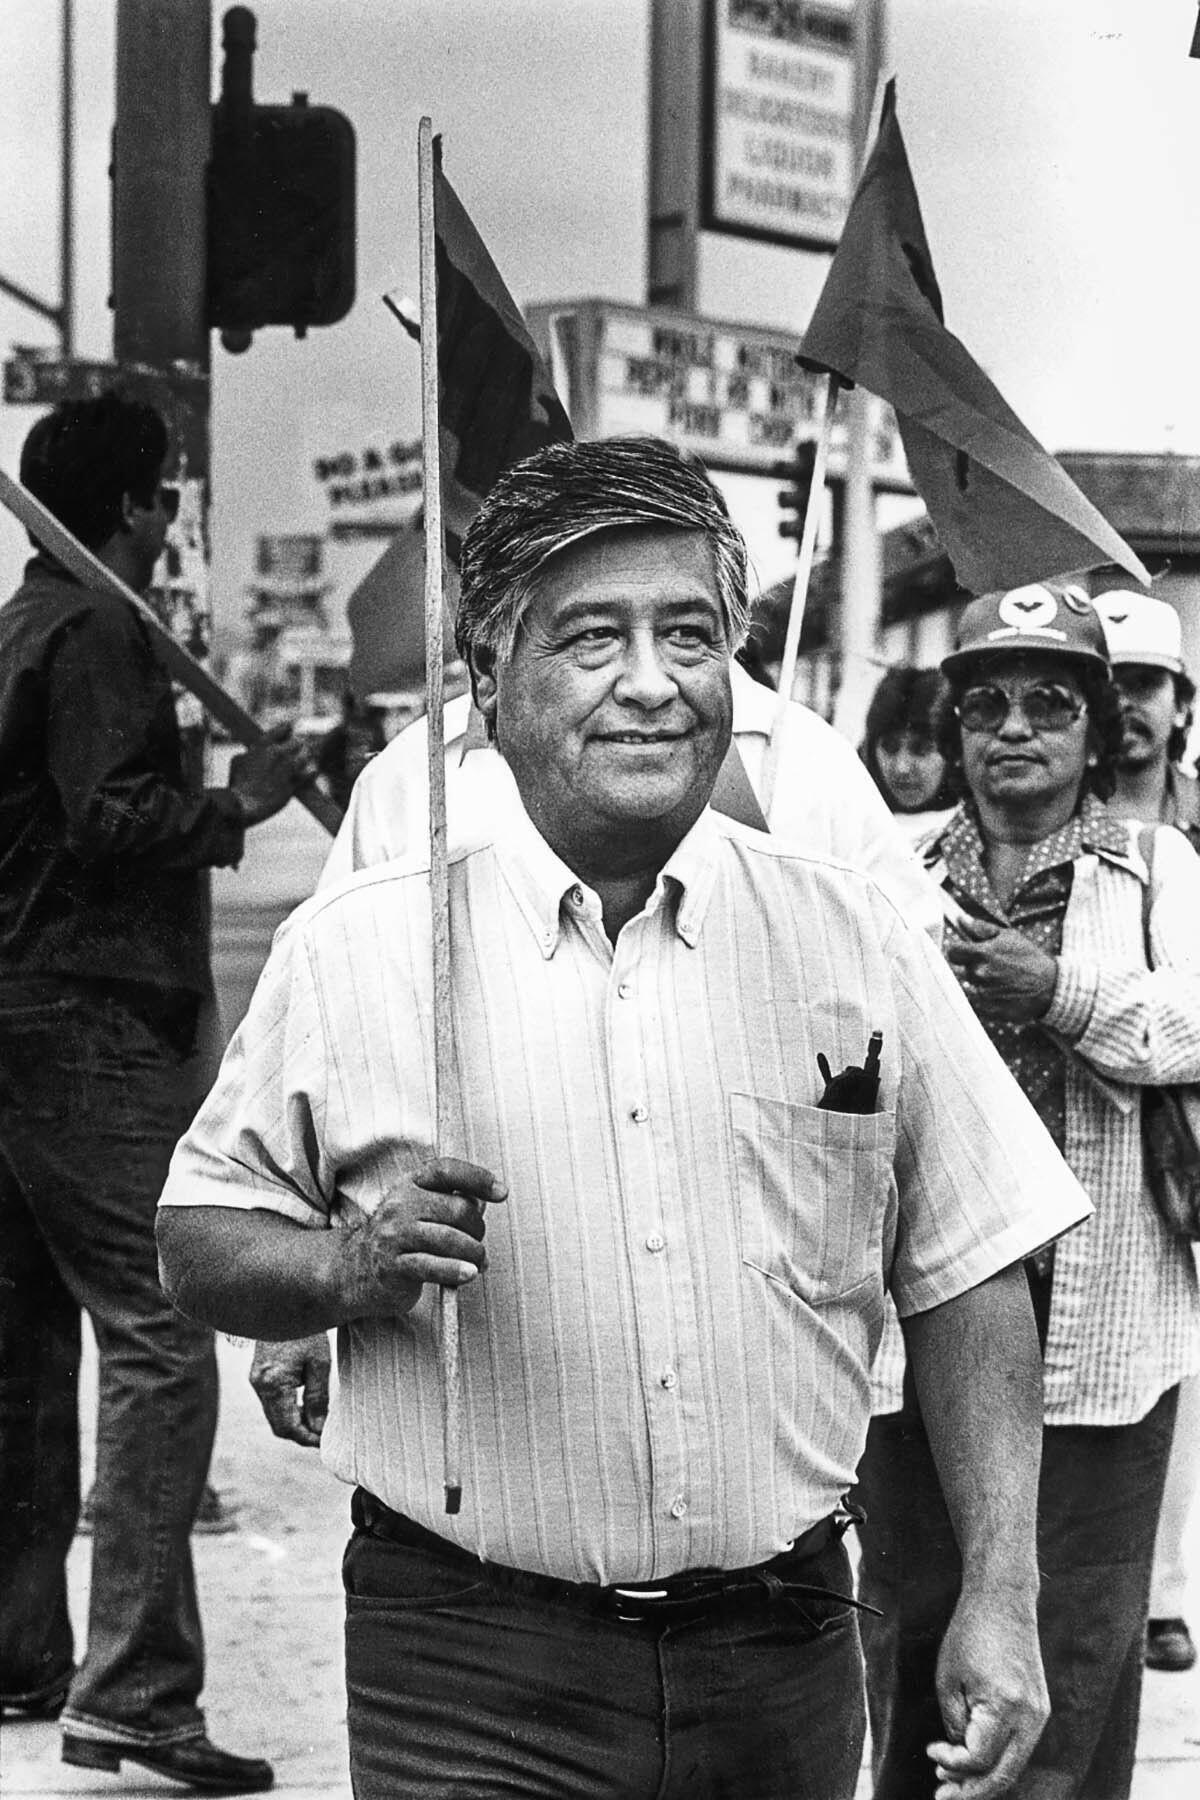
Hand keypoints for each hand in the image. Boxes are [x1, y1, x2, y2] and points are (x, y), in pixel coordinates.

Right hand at [229, 724, 316, 825]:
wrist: (242, 805)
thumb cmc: (236, 784)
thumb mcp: (237, 761)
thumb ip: (249, 752)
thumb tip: (253, 751)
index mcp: (263, 746)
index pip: (284, 729)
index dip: (289, 729)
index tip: (291, 729)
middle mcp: (277, 754)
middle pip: (297, 743)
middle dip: (299, 745)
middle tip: (301, 746)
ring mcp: (286, 770)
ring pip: (304, 758)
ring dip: (305, 757)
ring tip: (307, 757)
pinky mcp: (292, 786)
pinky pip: (308, 776)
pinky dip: (312, 773)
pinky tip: (314, 771)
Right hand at [250, 1333, 330, 1446]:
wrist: (284, 1303)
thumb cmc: (306, 1330)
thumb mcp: (319, 1363)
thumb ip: (317, 1398)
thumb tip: (317, 1428)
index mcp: (274, 1384)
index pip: (287, 1427)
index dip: (306, 1438)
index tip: (324, 1440)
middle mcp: (259, 1385)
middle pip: (278, 1425)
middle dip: (300, 1433)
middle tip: (322, 1433)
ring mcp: (255, 1380)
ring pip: (273, 1415)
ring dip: (293, 1421)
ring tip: (317, 1416)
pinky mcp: (257, 1375)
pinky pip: (270, 1402)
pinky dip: (286, 1408)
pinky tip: (304, 1401)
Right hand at [338, 1157, 506, 1321]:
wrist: (354, 1269)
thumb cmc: (400, 1239)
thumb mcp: (420, 1210)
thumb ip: (451, 1203)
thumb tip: (484, 1204)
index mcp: (411, 1184)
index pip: (446, 1170)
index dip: (477, 1178)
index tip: (501, 1193)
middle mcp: (400, 1204)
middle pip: (456, 1209)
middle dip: (477, 1230)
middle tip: (478, 1244)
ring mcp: (394, 1235)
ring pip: (449, 1238)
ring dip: (473, 1253)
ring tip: (478, 1263)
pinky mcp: (392, 1265)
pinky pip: (432, 1265)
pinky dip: (456, 1270)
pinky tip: (469, 1273)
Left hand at [928, 1586, 1048, 1799]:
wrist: (1003, 1600)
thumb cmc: (970, 1634)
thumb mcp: (949, 1679)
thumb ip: (956, 1725)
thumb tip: (960, 1759)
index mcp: (1006, 1708)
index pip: (979, 1760)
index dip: (951, 1765)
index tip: (931, 1752)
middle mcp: (1030, 1717)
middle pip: (1004, 1776)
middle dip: (972, 1792)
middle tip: (943, 1798)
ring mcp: (1039, 1715)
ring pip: (1014, 1766)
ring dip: (984, 1779)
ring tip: (953, 1783)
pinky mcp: (1039, 1710)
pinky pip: (1019, 1748)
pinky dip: (998, 1760)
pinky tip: (975, 1762)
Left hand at [945, 918, 1057, 1022]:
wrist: (1051, 986)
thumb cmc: (1030, 958)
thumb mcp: (1009, 936)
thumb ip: (981, 928)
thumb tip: (961, 919)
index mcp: (983, 953)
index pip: (953, 952)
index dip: (957, 951)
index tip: (964, 952)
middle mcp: (980, 974)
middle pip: (963, 970)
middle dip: (974, 967)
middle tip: (994, 968)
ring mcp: (983, 994)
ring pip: (971, 987)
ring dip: (980, 984)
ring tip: (1001, 981)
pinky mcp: (989, 1011)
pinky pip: (977, 1004)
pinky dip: (985, 999)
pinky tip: (1001, 994)